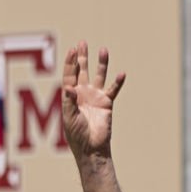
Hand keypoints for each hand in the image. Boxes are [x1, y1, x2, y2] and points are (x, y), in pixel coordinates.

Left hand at [61, 41, 125, 160]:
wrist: (91, 148)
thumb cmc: (77, 135)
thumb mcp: (69, 118)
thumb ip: (69, 101)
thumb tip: (69, 87)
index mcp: (70, 95)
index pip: (70, 75)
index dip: (71, 62)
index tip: (73, 50)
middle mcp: (83, 93)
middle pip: (82, 71)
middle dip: (82, 57)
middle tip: (82, 43)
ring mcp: (95, 97)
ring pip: (99, 76)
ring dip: (101, 64)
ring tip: (103, 50)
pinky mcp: (107, 103)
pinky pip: (113, 90)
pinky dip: (117, 82)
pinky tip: (121, 73)